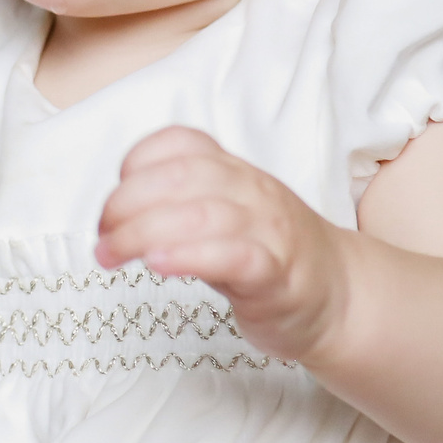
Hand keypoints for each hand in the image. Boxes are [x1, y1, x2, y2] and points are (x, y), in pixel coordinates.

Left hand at [93, 126, 352, 362]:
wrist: (340, 298)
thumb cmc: (269, 256)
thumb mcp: (224, 214)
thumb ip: (178, 203)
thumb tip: (115, 210)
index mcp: (235, 172)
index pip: (182, 144)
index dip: (136, 163)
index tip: (113, 202)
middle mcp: (252, 192)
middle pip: (181, 178)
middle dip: (127, 203)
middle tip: (102, 237)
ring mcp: (269, 231)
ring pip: (202, 215)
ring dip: (144, 233)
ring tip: (112, 254)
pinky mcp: (278, 276)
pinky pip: (235, 256)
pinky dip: (192, 256)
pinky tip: (160, 264)